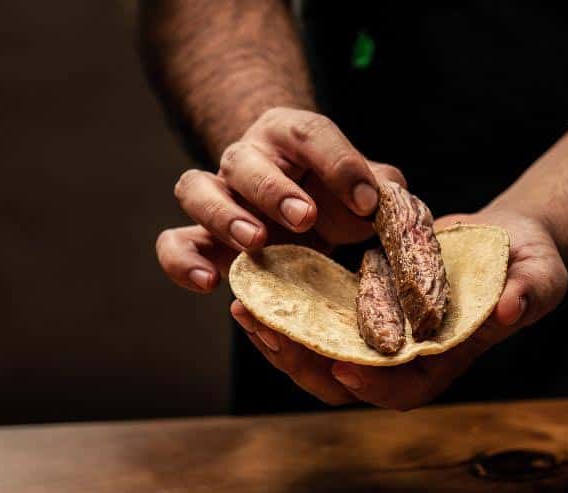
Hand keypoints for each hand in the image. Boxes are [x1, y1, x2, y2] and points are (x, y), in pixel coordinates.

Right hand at [159, 107, 403, 292]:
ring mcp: (218, 195)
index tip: (367, 202)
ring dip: (224, 215)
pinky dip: (182, 260)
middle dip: (274, 189)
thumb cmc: (336, 196)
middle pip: (246, 160)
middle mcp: (248, 158)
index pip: (311, 134)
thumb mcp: (366, 187)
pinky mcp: (200, 236)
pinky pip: (173, 241)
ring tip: (255, 242)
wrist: (299, 208)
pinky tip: (209, 282)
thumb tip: (394, 202)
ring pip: (195, 189)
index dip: (339, 164)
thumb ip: (384, 189)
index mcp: (293, 136)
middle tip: (305, 218)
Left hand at [228, 208, 567, 409]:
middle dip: (305, 365)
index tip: (343, 368)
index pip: (405, 389)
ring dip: (282, 338)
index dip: (374, 386)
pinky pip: (316, 315)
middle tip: (269, 334)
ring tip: (248, 311)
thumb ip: (529, 292)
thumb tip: (509, 309)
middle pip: (347, 381)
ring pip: (320, 352)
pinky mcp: (361, 302)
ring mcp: (380, 332)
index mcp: (446, 359)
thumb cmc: (529, 263)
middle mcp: (406, 355)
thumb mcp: (541, 273)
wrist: (507, 240)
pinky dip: (287, 305)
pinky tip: (257, 283)